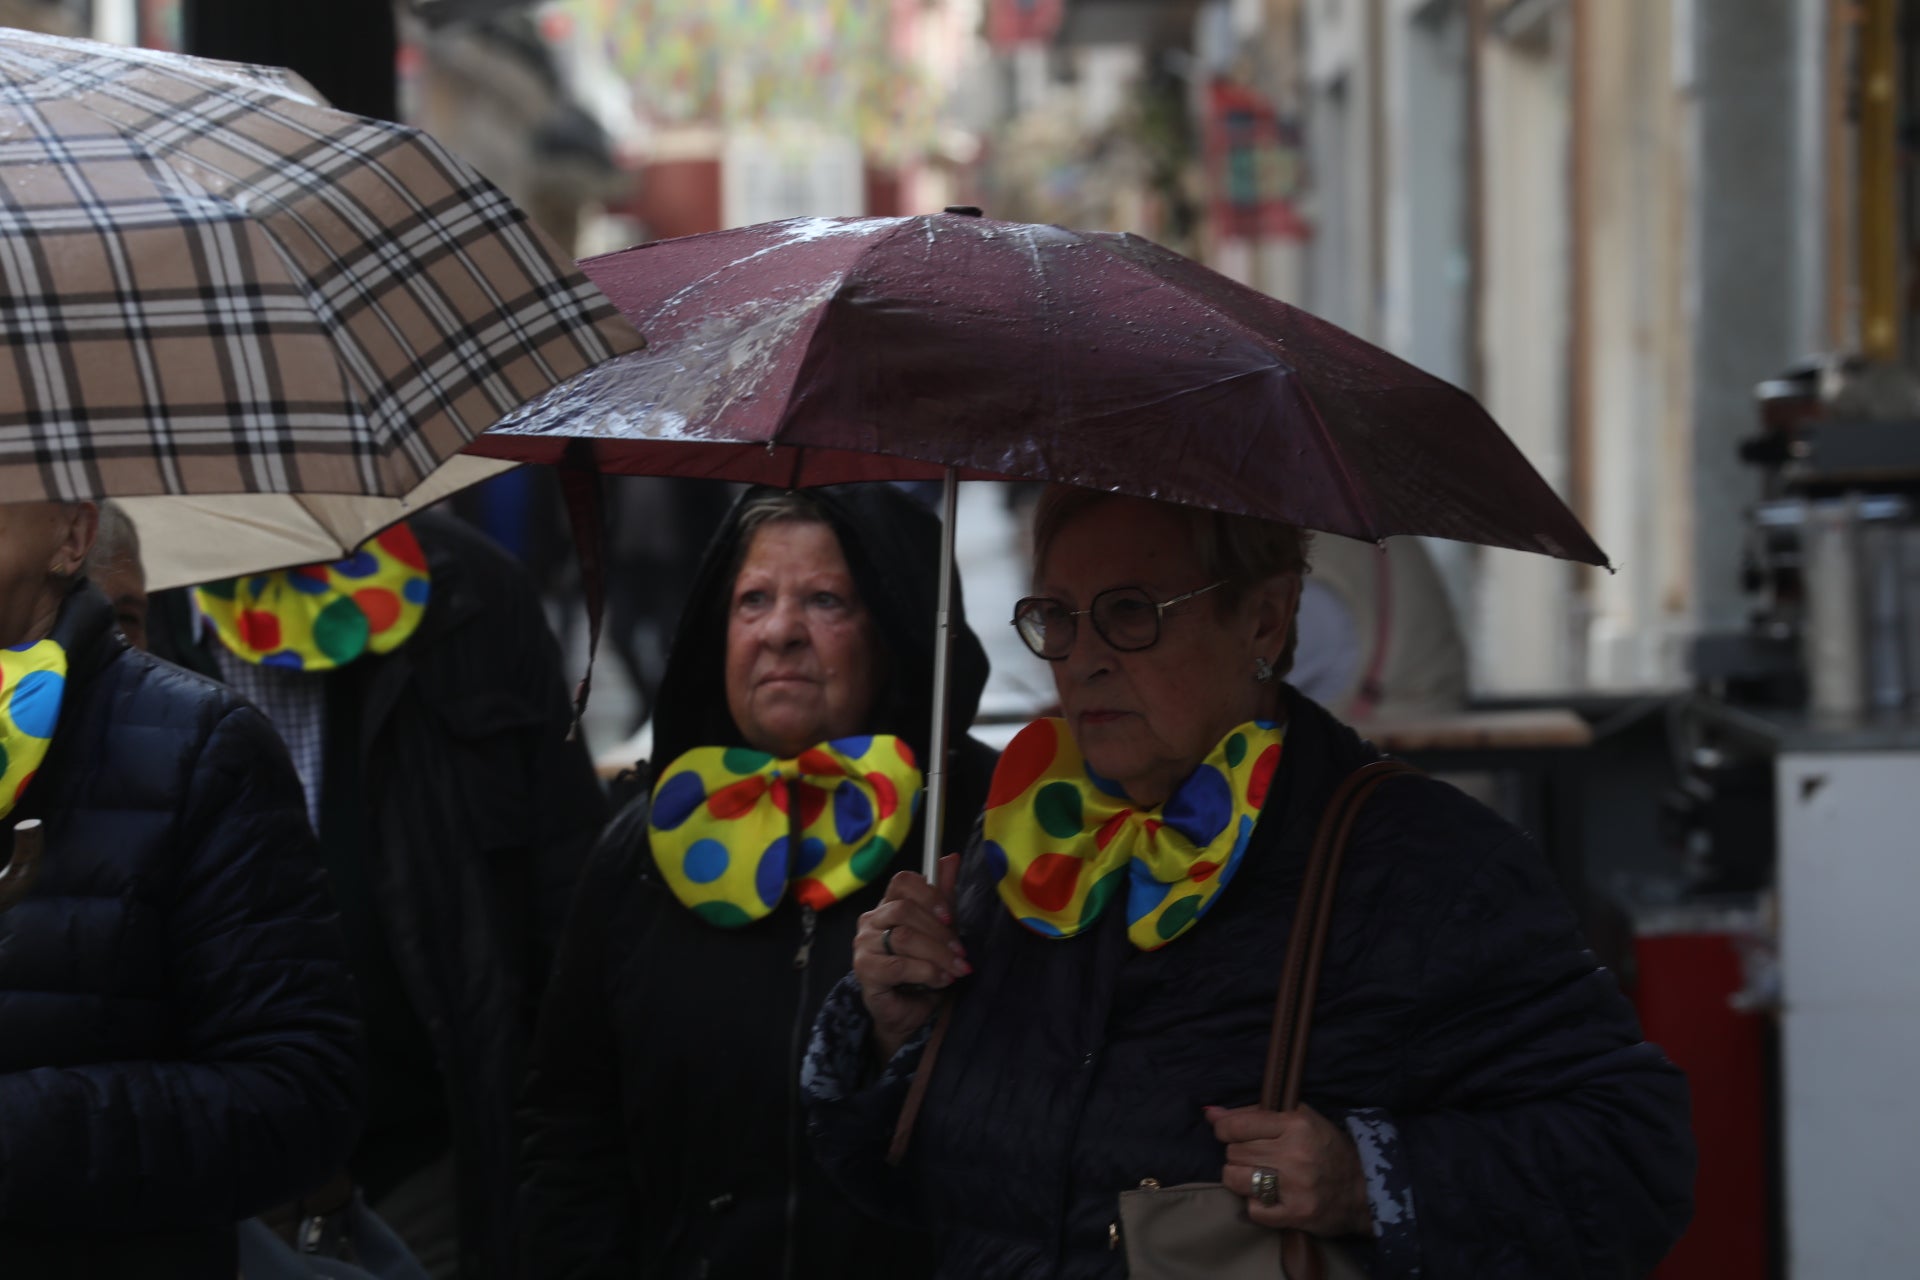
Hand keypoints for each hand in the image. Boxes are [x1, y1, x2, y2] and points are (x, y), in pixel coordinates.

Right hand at [853, 853, 968, 1060]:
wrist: (909, 1009)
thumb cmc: (923, 966)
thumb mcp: (940, 928)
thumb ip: (944, 894)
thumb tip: (952, 858)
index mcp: (889, 905)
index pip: (902, 881)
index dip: (929, 894)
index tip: (950, 916)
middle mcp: (871, 920)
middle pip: (905, 910)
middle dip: (940, 932)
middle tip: (962, 952)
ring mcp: (864, 945)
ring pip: (903, 937)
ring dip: (938, 954)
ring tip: (956, 970)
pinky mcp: (865, 970)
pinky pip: (898, 965)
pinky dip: (926, 972)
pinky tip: (939, 980)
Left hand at [1207, 1103, 1371, 1238]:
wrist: (1364, 1189)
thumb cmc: (1326, 1148)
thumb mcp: (1298, 1119)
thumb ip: (1254, 1114)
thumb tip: (1210, 1113)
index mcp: (1296, 1123)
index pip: (1235, 1126)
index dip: (1225, 1130)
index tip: (1231, 1134)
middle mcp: (1294, 1153)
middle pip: (1234, 1152)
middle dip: (1238, 1155)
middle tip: (1257, 1157)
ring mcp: (1295, 1186)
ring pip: (1235, 1179)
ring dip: (1241, 1179)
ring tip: (1258, 1177)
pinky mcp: (1295, 1214)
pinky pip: (1251, 1209)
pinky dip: (1256, 1205)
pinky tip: (1271, 1197)